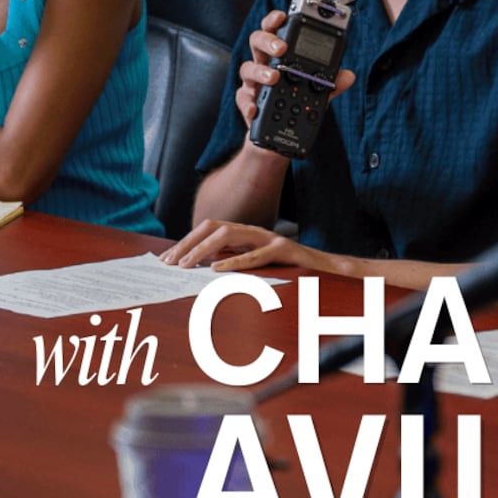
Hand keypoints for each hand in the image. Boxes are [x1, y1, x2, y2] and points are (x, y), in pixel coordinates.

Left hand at [158, 219, 341, 274]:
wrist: (330, 271)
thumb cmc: (291, 271)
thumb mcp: (257, 266)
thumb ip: (235, 262)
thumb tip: (203, 268)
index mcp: (247, 234)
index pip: (209, 229)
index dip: (186, 241)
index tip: (167, 259)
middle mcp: (256, 232)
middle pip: (214, 226)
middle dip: (189, 243)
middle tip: (170, 263)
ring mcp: (270, 238)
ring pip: (230, 233)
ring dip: (204, 248)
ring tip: (187, 264)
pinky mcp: (284, 250)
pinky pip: (256, 254)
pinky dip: (235, 260)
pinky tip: (217, 269)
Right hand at [234, 10, 356, 134]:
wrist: (278, 137)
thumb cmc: (295, 105)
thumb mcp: (317, 94)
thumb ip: (331, 84)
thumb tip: (349, 75)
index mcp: (280, 56)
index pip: (276, 31)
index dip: (275, 20)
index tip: (282, 15)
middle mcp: (264, 65)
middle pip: (257, 42)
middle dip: (267, 40)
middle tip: (281, 48)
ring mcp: (253, 83)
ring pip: (247, 68)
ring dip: (260, 71)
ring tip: (274, 78)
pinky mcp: (247, 103)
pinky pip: (243, 99)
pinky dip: (249, 104)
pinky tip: (256, 109)